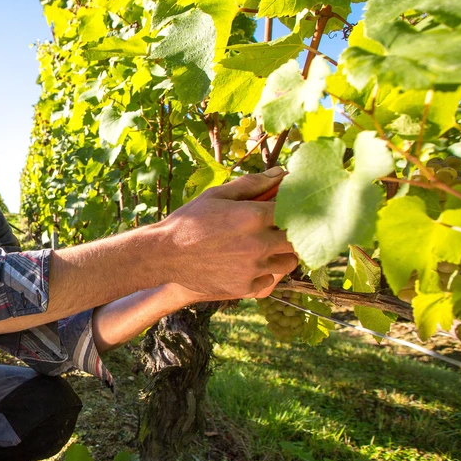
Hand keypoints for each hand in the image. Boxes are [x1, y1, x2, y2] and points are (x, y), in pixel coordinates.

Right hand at [157, 168, 297, 299]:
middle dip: (292, 233)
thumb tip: (281, 173)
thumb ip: (252, 184)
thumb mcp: (216, 195)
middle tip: (278, 230)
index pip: (294, 210)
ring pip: (289, 263)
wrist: (164, 255)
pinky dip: (263, 274)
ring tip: (265, 249)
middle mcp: (258, 244)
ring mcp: (252, 268)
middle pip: (297, 239)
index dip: (294, 209)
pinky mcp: (244, 287)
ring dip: (282, 255)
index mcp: (253, 216)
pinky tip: (248, 265)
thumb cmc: (190, 221)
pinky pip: (270, 281)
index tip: (288, 209)